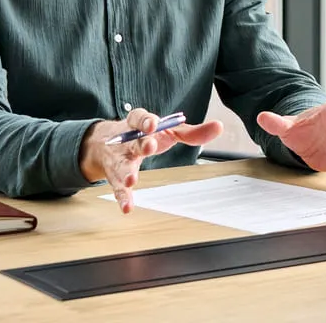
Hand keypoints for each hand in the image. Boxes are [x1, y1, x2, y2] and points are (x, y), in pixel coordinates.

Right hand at [79, 107, 223, 212]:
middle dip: (142, 144)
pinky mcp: (116, 177)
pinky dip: (123, 198)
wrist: (107, 142)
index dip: (146, 121)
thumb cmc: (145, 134)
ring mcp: (120, 159)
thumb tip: (218, 127)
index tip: (153, 124)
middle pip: (134, 142)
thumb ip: (191, 132)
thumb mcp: (167, 130)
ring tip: (131, 180)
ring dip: (127, 172)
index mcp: (139, 124)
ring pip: (123, 165)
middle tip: (149, 146)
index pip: (139, 118)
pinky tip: (127, 207)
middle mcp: (127, 141)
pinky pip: (118, 188)